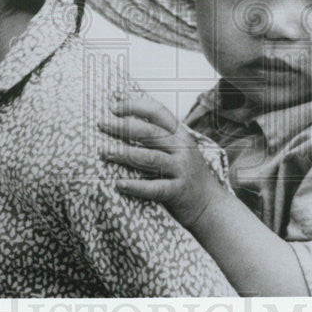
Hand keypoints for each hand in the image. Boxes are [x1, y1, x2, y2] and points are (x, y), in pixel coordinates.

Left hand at [98, 94, 225, 227]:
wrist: (211, 206)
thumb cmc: (187, 175)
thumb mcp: (180, 150)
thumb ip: (160, 137)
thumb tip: (125, 121)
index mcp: (180, 135)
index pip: (157, 112)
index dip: (135, 106)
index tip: (113, 106)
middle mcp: (182, 149)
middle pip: (149, 132)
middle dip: (122, 127)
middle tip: (101, 124)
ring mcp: (181, 169)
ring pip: (149, 158)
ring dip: (124, 153)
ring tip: (103, 152)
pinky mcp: (178, 191)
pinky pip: (154, 187)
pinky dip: (135, 186)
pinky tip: (118, 184)